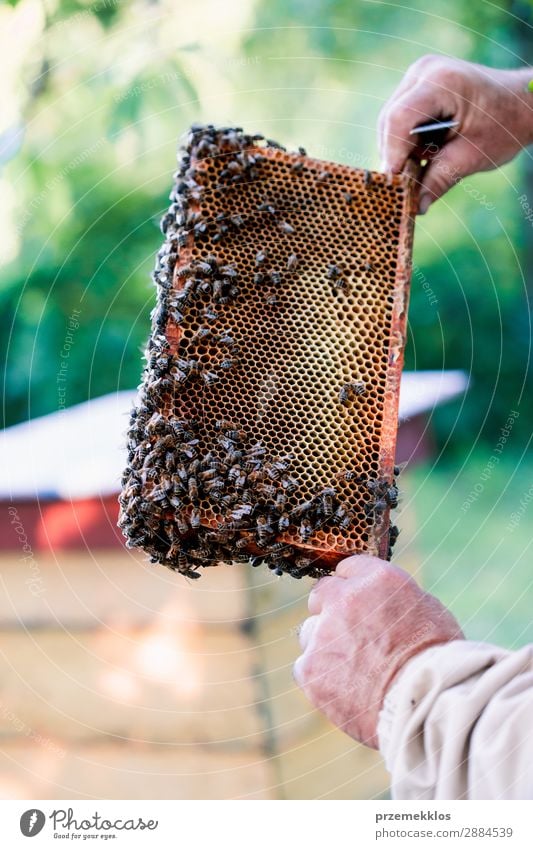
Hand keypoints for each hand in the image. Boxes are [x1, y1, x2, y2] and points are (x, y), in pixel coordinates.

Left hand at [293, 555, 462, 747]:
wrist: (428, 704)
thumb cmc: (438, 660)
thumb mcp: (426, 609)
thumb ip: (392, 599)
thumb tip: (381, 602)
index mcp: (375, 579)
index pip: (347, 569)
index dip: (353, 588)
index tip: (358, 604)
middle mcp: (343, 599)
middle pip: (321, 595)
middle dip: (331, 611)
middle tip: (350, 636)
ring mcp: (322, 634)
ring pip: (310, 633)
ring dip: (324, 646)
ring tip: (354, 671)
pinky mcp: (309, 668)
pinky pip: (305, 667)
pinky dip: (321, 678)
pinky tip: (346, 690)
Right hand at [378, 55, 532, 211]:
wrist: (521, 103)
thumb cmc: (504, 125)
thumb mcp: (472, 156)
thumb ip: (440, 179)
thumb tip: (416, 207)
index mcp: (442, 82)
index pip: (400, 118)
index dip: (392, 153)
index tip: (395, 183)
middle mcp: (425, 72)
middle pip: (390, 120)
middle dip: (394, 155)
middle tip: (403, 186)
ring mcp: (420, 75)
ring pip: (390, 121)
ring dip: (399, 150)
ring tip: (416, 170)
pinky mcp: (418, 85)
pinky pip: (399, 118)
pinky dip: (405, 141)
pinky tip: (421, 155)